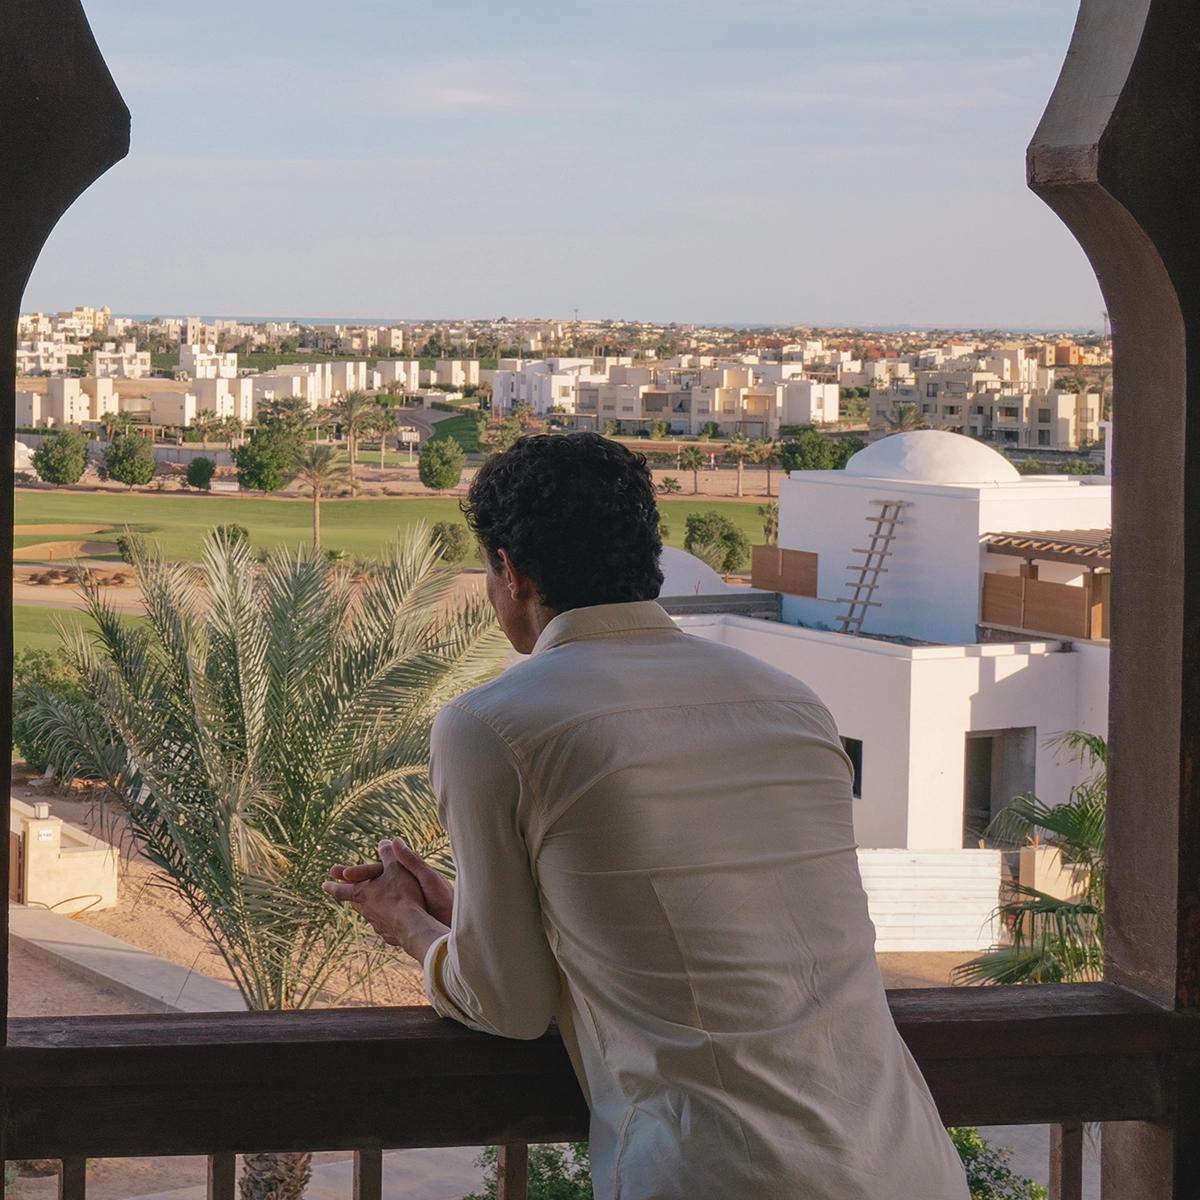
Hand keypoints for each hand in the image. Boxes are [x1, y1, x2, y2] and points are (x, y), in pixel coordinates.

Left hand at [329, 838, 453, 925]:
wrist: (414, 926)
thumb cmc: (403, 894)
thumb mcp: (397, 867)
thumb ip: (389, 853)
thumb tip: (383, 842)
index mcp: (362, 893)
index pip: (341, 890)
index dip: (332, 886)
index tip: (324, 885)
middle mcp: (365, 910)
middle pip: (355, 902)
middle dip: (352, 895)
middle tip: (349, 891)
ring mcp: (377, 924)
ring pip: (369, 914)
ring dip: (370, 907)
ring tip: (376, 902)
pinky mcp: (389, 934)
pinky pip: (385, 924)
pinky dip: (387, 918)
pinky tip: (395, 918)